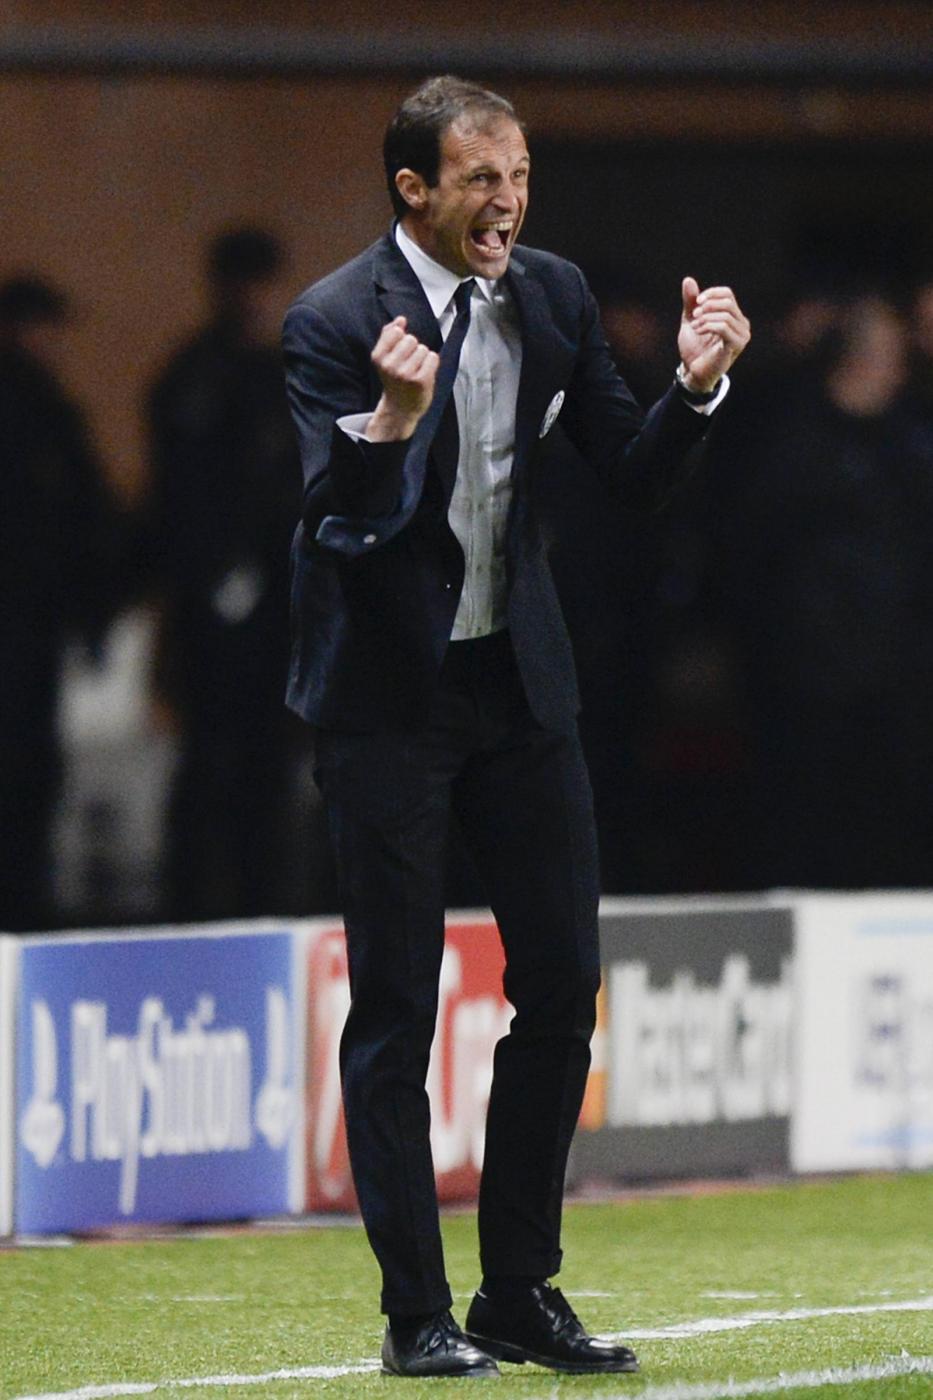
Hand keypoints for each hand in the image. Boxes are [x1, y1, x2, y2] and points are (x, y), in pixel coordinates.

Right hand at [367, 316, 439, 440]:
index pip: (396, 331)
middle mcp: (390, 366)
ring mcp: (406, 374)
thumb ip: (389, 335)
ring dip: (422, 358)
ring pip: (423, 349)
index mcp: (378, 357)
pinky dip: (431, 364)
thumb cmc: (394, 382)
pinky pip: (433, 358)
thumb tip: (400, 320)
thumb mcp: (385, 358)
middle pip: (411, 339)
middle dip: (413, 349)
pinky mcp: (421, 380)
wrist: (399, 410)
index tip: (399, 353)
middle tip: (408, 365)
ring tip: (415, 371)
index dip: (401, 339)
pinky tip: (424, 375)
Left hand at [677, 277, 750, 392]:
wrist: (692, 371)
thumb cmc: (694, 348)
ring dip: (705, 318)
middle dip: (708, 305)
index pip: (727, 294)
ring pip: (726, 314)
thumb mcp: (691, 320)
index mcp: (733, 316)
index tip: (696, 302)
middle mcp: (742, 324)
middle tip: (694, 316)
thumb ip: (691, 302)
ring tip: (694, 327)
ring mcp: (742, 336)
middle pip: (728, 302)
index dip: (711, 294)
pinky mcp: (736, 345)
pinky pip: (724, 326)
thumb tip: (688, 280)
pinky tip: (699, 331)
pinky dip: (708, 325)